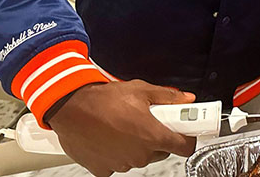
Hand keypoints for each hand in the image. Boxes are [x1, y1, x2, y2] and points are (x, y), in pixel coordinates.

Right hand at [48, 80, 196, 176]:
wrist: (71, 108)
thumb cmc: (105, 99)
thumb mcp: (142, 90)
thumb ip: (168, 97)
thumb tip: (186, 98)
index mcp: (153, 135)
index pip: (185, 147)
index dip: (188, 139)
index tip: (186, 132)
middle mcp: (140, 154)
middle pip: (161, 152)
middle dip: (158, 138)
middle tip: (149, 121)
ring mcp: (122, 164)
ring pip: (140, 157)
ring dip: (137, 145)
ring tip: (125, 125)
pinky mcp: (104, 170)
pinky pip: (118, 163)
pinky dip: (117, 153)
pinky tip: (111, 137)